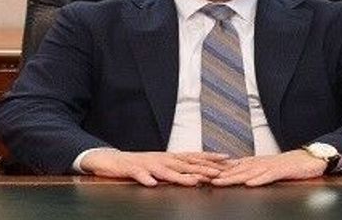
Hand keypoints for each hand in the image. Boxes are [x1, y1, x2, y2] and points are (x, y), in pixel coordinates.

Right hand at [80, 149, 230, 186]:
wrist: (112, 160)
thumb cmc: (139, 164)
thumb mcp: (162, 165)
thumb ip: (178, 168)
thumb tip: (199, 173)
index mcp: (169, 158)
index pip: (194, 156)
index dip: (211, 158)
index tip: (228, 160)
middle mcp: (161, 159)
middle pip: (185, 163)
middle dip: (202, 168)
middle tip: (219, 172)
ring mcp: (147, 164)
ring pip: (165, 170)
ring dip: (180, 176)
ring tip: (194, 181)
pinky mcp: (131, 169)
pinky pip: (139, 175)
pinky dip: (146, 179)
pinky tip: (152, 184)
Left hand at [210, 149, 326, 186]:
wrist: (310, 159)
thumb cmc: (290, 165)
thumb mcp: (269, 167)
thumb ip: (254, 170)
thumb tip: (237, 173)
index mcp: (257, 162)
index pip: (235, 167)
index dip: (221, 171)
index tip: (206, 175)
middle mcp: (262, 163)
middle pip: (238, 170)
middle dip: (222, 175)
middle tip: (207, 179)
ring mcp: (271, 166)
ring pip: (250, 172)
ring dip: (235, 177)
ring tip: (221, 182)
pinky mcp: (283, 171)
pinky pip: (269, 176)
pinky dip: (259, 179)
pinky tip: (250, 183)